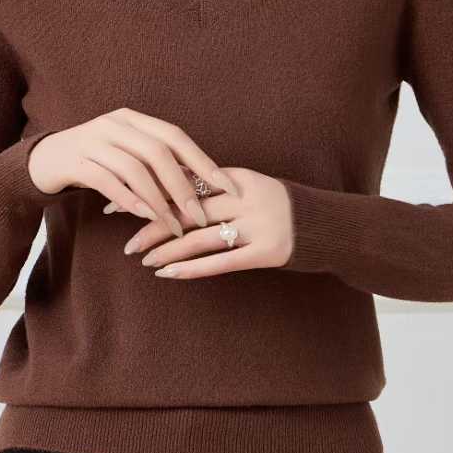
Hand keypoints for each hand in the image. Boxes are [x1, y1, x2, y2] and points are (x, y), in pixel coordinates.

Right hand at [26, 108, 240, 235]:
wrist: (42, 161)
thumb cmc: (93, 162)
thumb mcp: (125, 156)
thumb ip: (154, 164)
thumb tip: (198, 186)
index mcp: (132, 119)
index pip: (175, 137)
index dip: (203, 161)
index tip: (227, 187)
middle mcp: (114, 124)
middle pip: (158, 152)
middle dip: (183, 186)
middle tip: (200, 215)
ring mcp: (93, 141)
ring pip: (135, 169)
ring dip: (159, 200)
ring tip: (174, 225)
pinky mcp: (75, 162)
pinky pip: (108, 181)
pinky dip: (130, 200)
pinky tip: (145, 217)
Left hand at [125, 167, 293, 279]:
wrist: (331, 227)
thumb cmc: (284, 210)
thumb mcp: (252, 190)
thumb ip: (218, 191)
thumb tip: (172, 192)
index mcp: (238, 178)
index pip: (186, 181)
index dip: (151, 190)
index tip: (121, 197)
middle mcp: (246, 198)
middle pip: (188, 208)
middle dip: (152, 222)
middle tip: (125, 237)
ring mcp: (258, 225)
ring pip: (200, 236)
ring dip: (166, 249)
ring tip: (142, 258)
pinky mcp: (267, 252)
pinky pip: (221, 262)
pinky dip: (191, 268)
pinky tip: (167, 274)